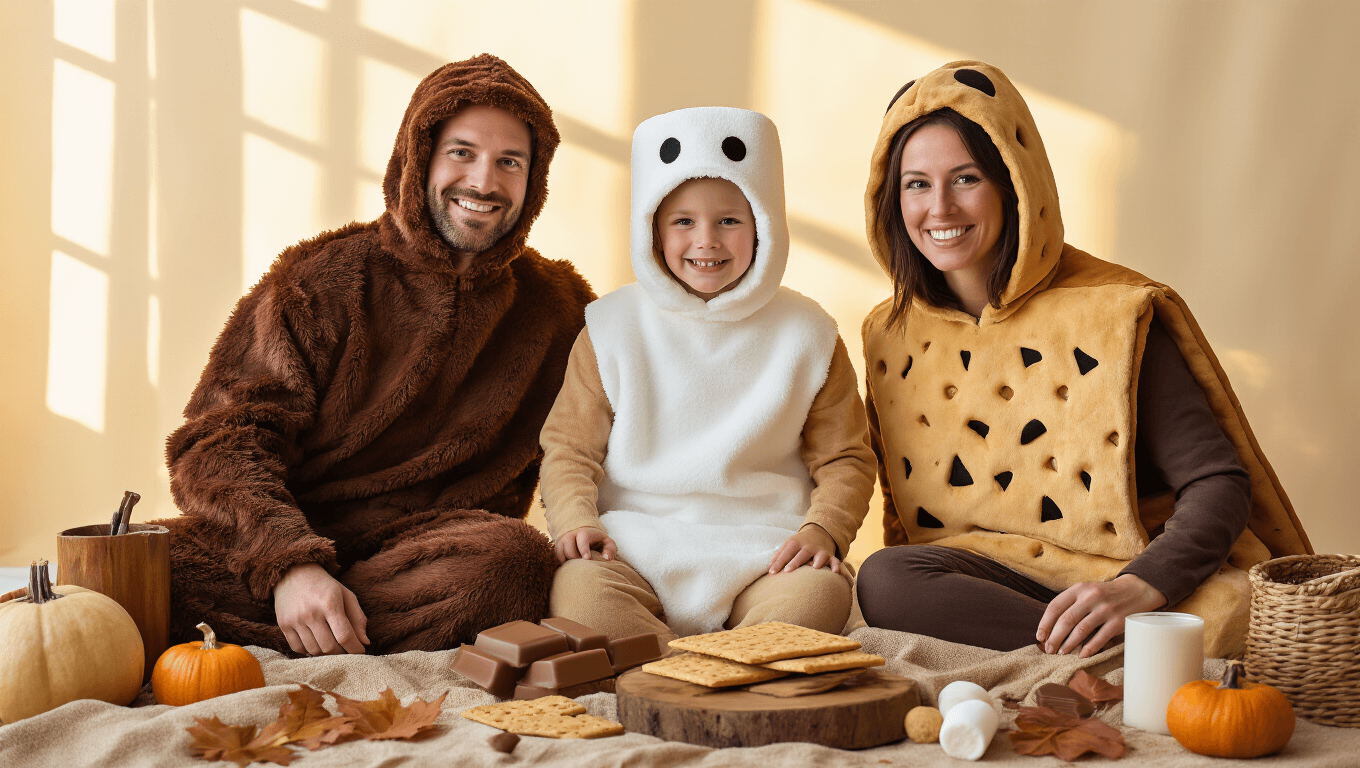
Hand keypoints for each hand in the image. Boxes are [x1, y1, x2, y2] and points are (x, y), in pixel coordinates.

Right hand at [273, 563, 369, 655]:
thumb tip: (365, 642)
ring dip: (325, 653)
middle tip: (346, 649)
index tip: (361, 652)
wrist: (294, 573)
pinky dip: (309, 651)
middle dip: (341, 653)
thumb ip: (358, 619)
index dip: (355, 648)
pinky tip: (316, 643)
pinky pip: (298, 649)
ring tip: (332, 646)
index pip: (344, 636)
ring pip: (314, 651)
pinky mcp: (283, 625)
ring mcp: (295, 620)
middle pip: (329, 647)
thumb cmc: (325, 586)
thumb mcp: (346, 595)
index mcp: (330, 604)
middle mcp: (311, 613)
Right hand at [555, 526, 616, 563]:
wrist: (585, 535)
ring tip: (576, 566)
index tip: (587, 559)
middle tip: (583, 565)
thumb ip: (610, 549)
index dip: (583, 549)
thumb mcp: (607, 543)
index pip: (582, 538)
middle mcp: (571, 535)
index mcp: (584, 532)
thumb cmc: (598, 541)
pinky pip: (556, 556)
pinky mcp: (558, 547)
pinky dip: (562, 563)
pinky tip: (570, 567)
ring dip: (567, 561)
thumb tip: (606, 558)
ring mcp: (562, 540)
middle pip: (568, 547)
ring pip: (560, 552)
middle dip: (575, 558)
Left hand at [769, 524, 839, 574]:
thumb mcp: (788, 545)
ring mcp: (820, 551)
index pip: (786, 553)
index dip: (779, 562)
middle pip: (802, 554)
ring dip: (818, 561)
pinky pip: (835, 561)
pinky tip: (835, 572)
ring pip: (819, 556)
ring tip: (815, 568)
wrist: (819, 533)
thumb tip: (769, 568)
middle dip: (795, 562)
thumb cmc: (799, 544)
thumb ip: (779, 556)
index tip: (771, 572)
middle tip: (787, 571)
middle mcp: (808, 546)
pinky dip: (836, 566)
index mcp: (795, 543)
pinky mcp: (830, 556)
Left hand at [1036, 574, 1166, 657]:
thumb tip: (1050, 628)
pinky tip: (1082, 655)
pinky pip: (1100, 638)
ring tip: (1062, 653)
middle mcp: (1091, 597)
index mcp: (1079, 589)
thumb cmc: (1104, 594)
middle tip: (1049, 650)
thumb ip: (1070, 605)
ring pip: (1081, 630)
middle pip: (1066, 620)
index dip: (1045, 624)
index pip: (1055, 607)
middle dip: (1054, 638)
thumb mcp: (1085, 591)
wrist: (1136, 590)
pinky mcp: (1118, 621)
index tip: (1040, 637)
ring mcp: (1105, 609)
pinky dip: (1089, 648)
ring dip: (1069, 644)